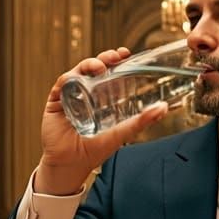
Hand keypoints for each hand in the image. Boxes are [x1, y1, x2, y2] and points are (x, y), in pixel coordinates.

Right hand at [36, 47, 167, 194]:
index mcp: (100, 97)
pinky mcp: (55, 101)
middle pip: (94, 68)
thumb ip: (140, 121)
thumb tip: (163, 109)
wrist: (70, 165)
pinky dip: (68, 78)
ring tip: (99, 67)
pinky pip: (61, 84)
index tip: (126, 54)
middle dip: (104, 58)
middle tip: (115, 56)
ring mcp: (70, 95)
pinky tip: (76, 79)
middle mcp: (85, 93)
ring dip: (88, 65)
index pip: (109, 74)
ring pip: (78, 72)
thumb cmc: (94, 150)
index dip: (116, 62)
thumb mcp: (120, 133)